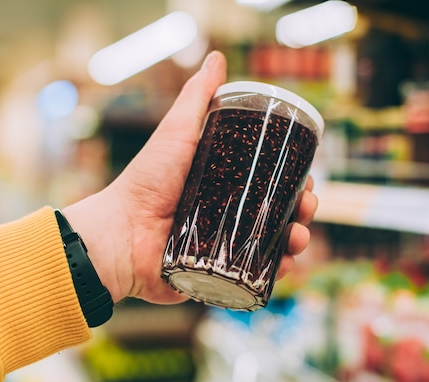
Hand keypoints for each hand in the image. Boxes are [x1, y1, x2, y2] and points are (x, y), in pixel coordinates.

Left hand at [64, 51, 318, 303]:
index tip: (307, 177)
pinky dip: (276, 271)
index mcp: (227, 184)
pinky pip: (256, 275)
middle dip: (303, 210)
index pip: (272, 181)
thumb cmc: (147, 180)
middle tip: (307, 207)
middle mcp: (230, 215)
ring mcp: (226, 245)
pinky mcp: (221, 272)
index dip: (294, 180)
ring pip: (274, 244)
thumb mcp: (178, 132)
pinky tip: (285, 263)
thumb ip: (196, 98)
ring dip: (296, 240)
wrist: (121, 233)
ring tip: (298, 237)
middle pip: (279, 213)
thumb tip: (217, 58)